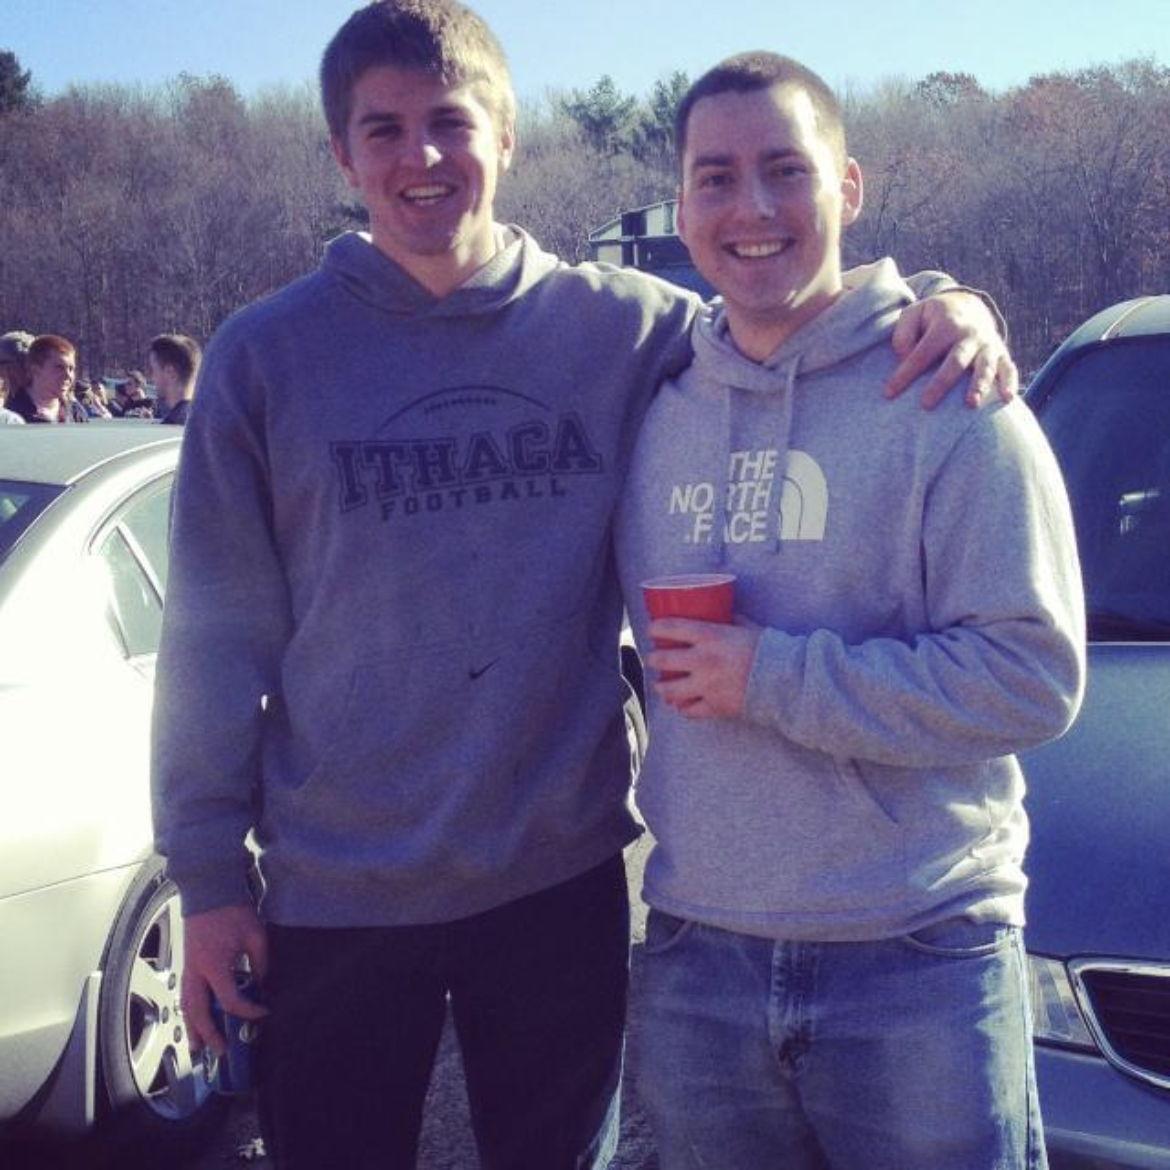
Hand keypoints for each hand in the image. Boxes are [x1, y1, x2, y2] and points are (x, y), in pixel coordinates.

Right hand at [181, 903, 268, 1056]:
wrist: (209, 889)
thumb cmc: (233, 910)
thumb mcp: (256, 935)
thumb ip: (261, 963)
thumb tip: (261, 984)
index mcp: (215, 965)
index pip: (231, 999)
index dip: (249, 1010)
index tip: (264, 1012)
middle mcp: (197, 970)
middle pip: (198, 1011)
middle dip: (209, 1034)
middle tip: (221, 1051)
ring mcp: (188, 967)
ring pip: (186, 1005)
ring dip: (193, 1027)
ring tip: (199, 1046)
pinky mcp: (187, 962)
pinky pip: (185, 993)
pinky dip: (190, 1010)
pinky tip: (196, 1019)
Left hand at [646, 616, 761, 718]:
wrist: (787, 680)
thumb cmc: (769, 649)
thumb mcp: (748, 627)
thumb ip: (732, 620)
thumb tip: (722, 611)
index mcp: (710, 637)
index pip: (670, 628)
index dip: (655, 628)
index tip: (651, 629)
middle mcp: (703, 661)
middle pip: (661, 660)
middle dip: (653, 659)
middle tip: (654, 658)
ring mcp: (707, 686)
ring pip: (669, 690)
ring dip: (662, 687)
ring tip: (662, 686)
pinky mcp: (715, 706)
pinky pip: (689, 711)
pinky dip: (683, 708)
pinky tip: (681, 705)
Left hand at [886, 291, 1018, 407]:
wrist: (968, 305)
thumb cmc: (932, 317)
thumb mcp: (913, 315)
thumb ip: (903, 334)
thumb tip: (904, 358)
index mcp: (946, 324)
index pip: (923, 352)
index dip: (905, 373)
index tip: (888, 393)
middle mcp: (969, 334)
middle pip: (955, 361)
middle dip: (941, 383)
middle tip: (926, 404)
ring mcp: (988, 344)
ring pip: (984, 366)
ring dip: (979, 385)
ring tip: (971, 404)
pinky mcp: (1001, 354)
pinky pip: (1008, 368)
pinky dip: (1009, 382)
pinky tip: (1007, 398)